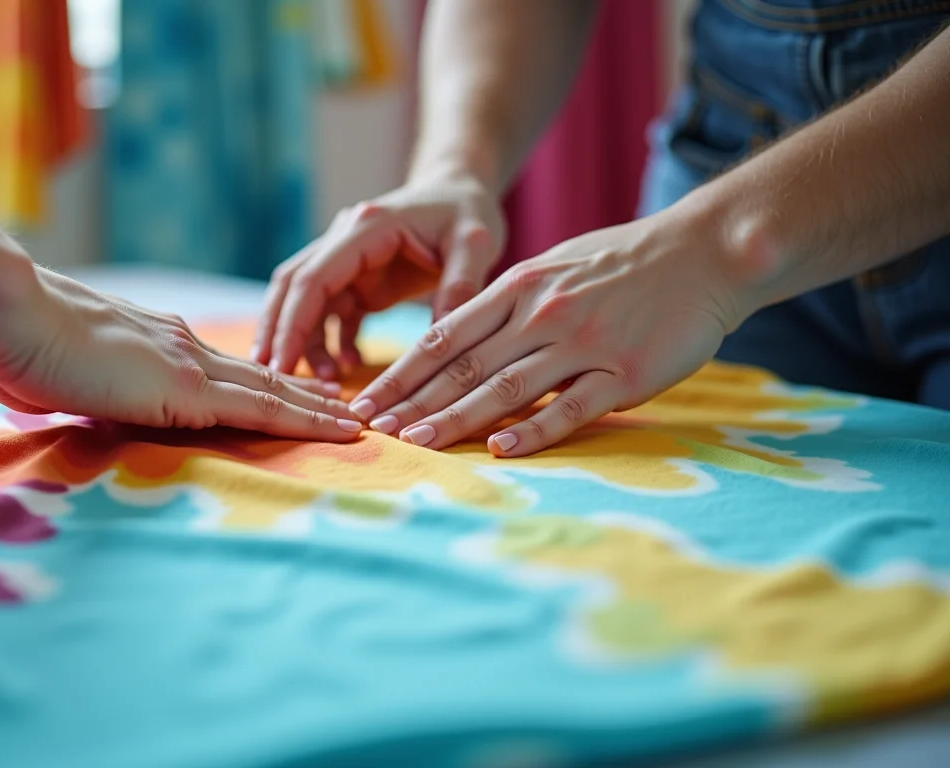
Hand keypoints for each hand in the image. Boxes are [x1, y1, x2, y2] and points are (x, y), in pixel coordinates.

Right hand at [0, 268, 363, 439]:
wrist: (11, 314)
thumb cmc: (16, 345)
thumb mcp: (55, 375)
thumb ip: (75, 387)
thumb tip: (58, 394)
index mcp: (157, 344)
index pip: (224, 370)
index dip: (261, 383)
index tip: (290, 393)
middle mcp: (185, 348)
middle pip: (260, 376)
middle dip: (305, 394)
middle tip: (346, 406)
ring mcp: (190, 364)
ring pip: (273, 390)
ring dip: (318, 408)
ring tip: (356, 422)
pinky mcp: (188, 389)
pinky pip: (262, 410)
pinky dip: (306, 422)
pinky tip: (339, 431)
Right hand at [252, 175, 505, 378]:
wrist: (463, 193)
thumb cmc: (468, 212)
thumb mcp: (476, 243)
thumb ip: (460, 286)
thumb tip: (441, 343)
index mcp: (366, 228)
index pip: (313, 277)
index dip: (292, 323)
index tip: (280, 363)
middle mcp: (346, 240)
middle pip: (294, 288)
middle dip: (279, 333)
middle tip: (273, 377)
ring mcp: (349, 262)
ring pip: (307, 303)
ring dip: (305, 342)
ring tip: (323, 383)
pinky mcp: (358, 281)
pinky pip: (332, 314)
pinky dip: (331, 341)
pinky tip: (346, 367)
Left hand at [348, 209, 745, 455]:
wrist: (705, 252)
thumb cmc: (623, 262)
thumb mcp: (553, 266)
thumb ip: (506, 302)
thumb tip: (458, 337)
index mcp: (518, 288)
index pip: (443, 337)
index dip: (401, 372)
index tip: (366, 399)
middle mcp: (541, 315)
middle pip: (463, 367)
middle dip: (412, 402)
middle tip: (370, 430)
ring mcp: (582, 345)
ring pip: (505, 388)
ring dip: (456, 419)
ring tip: (415, 444)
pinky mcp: (624, 374)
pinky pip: (571, 407)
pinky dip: (535, 430)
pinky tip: (502, 450)